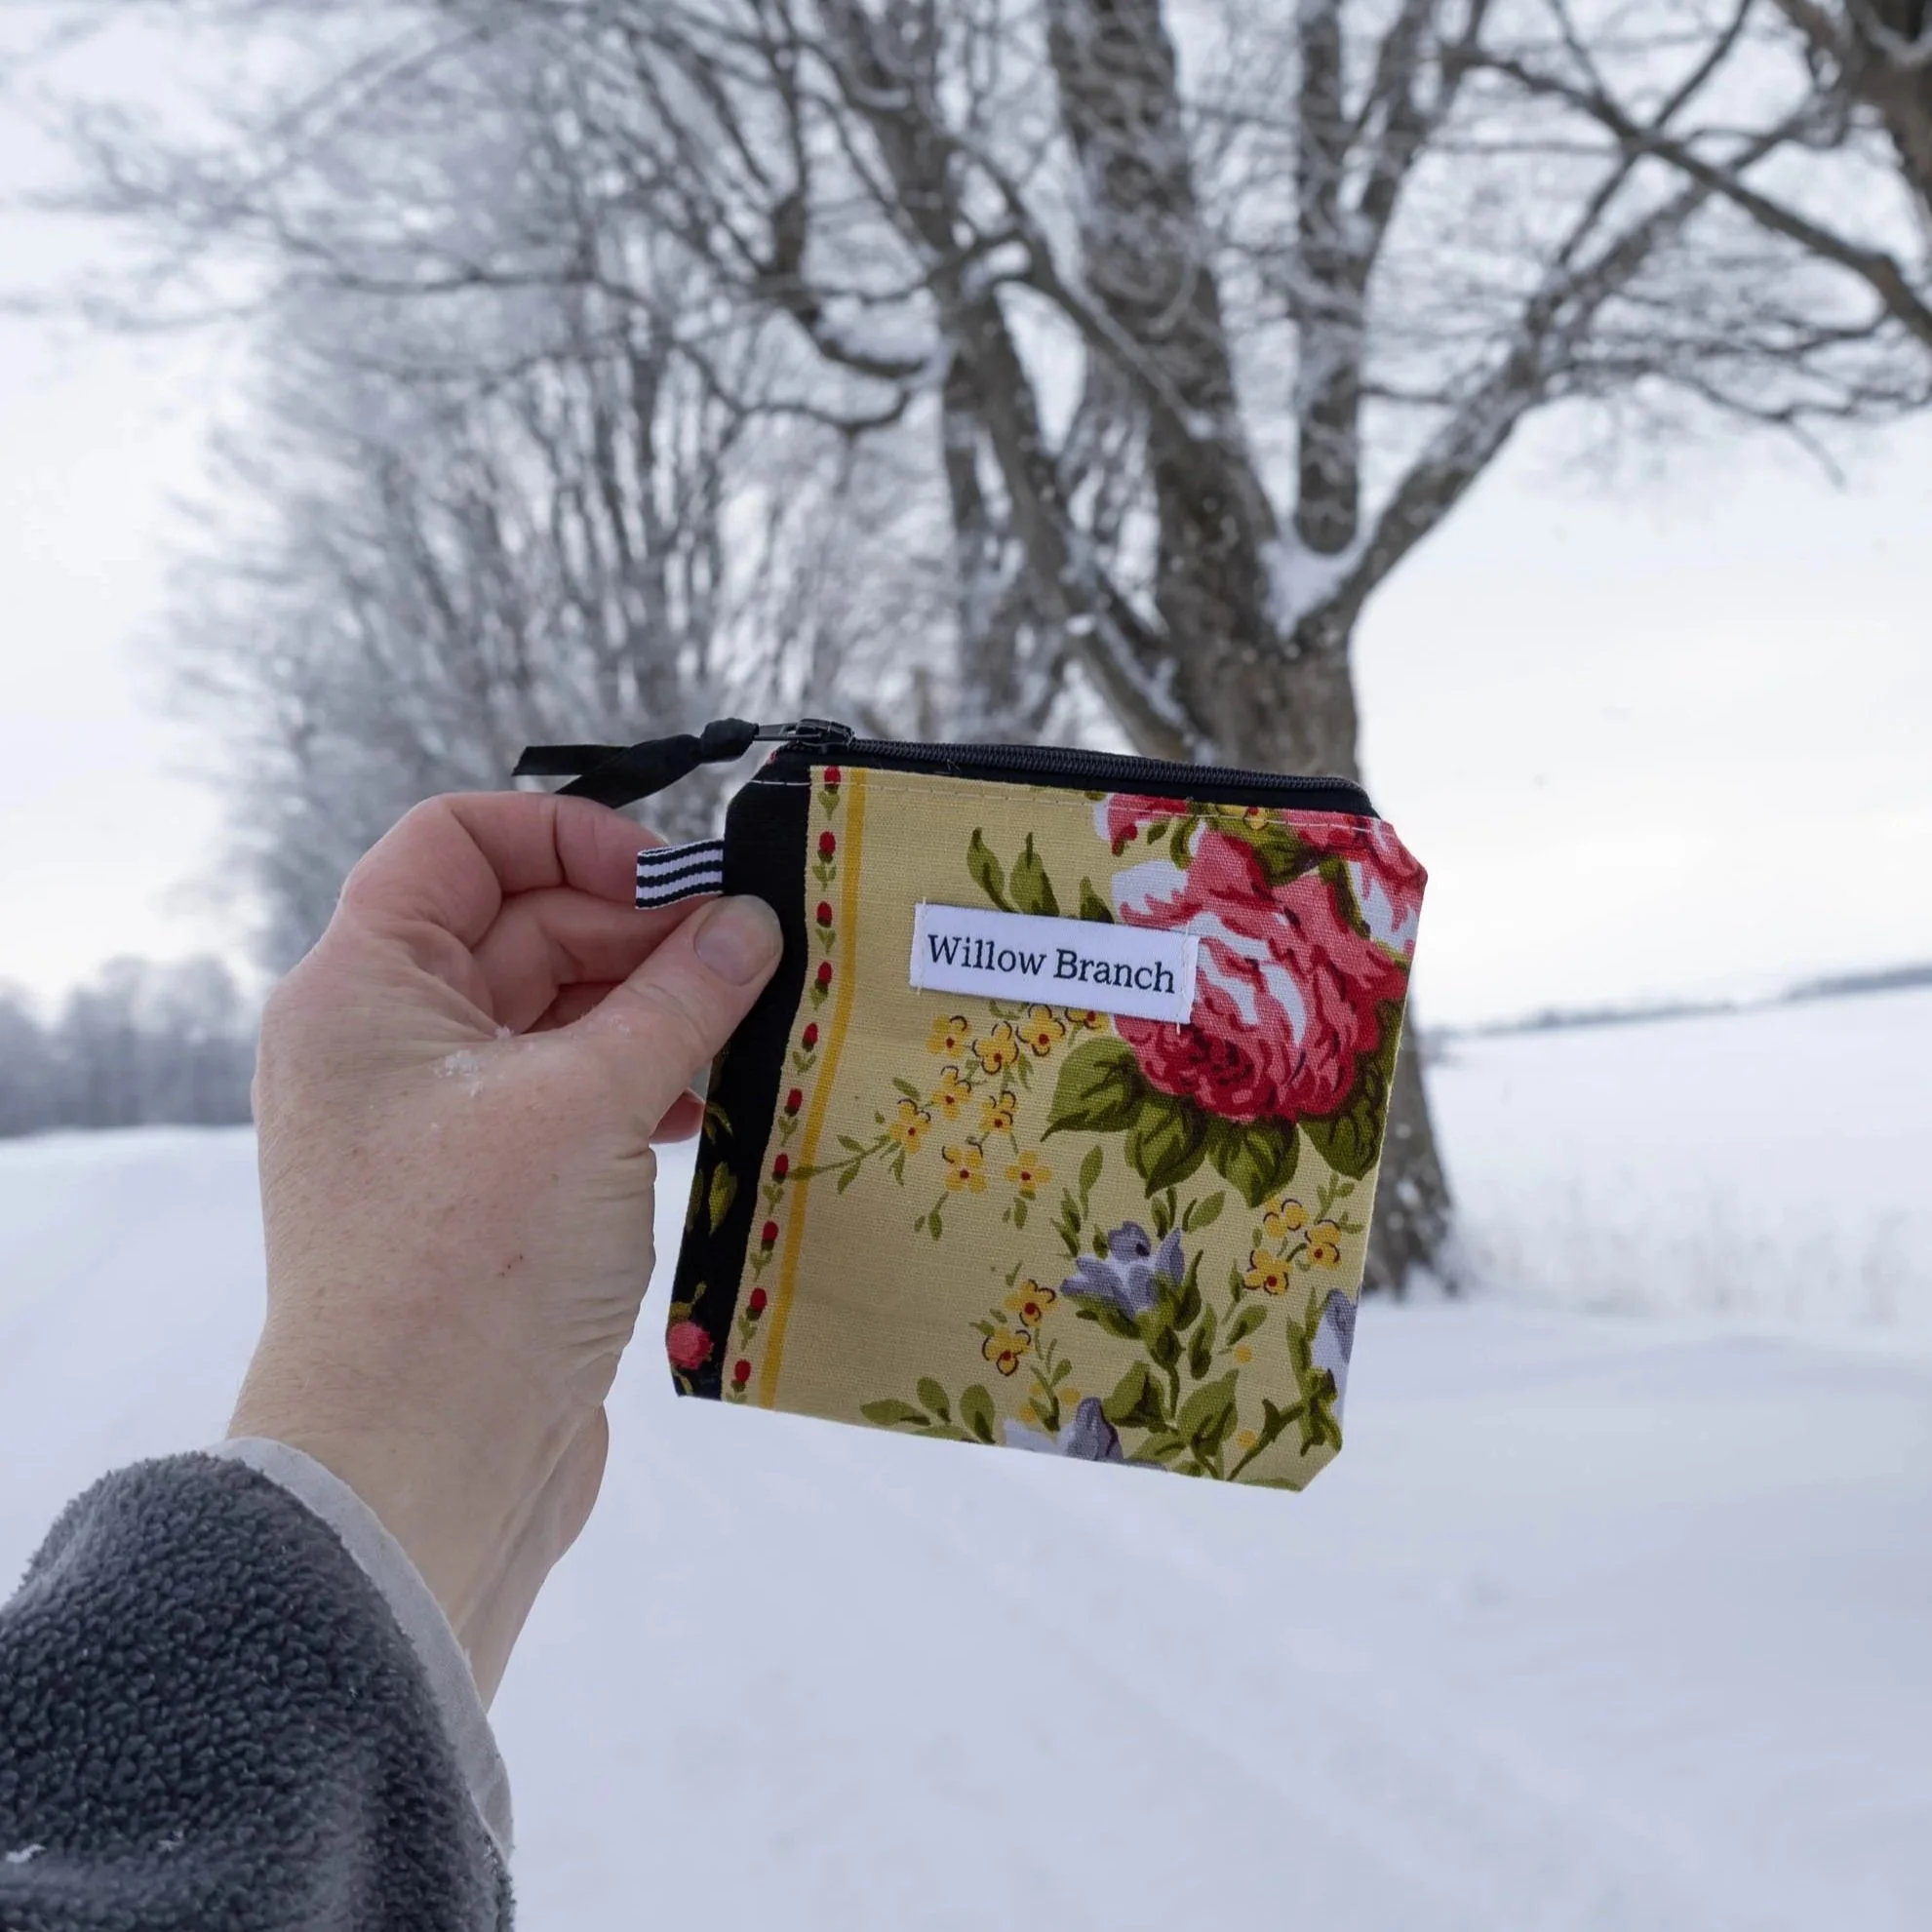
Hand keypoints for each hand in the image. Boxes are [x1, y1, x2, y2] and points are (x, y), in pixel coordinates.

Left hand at [230, 793, 780, 1701]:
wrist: (419, 1465)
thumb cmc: (474, 1265)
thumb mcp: (586, 1104)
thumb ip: (677, 999)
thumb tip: (751, 921)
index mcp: (365, 987)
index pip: (457, 841)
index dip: (568, 838)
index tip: (675, 881)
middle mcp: (389, 1040)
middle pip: (522, 927)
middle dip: (637, 932)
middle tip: (748, 958)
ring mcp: (437, 1120)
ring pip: (556, 1018)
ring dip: (651, 1012)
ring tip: (743, 1033)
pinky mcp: (489, 1191)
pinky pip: (570, 1098)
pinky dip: (638, 1086)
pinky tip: (705, 1110)